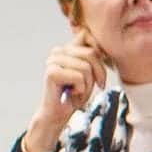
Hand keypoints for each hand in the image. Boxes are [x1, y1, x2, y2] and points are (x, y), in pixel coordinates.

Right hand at [22, 33, 108, 151]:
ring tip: (77, 90)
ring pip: (86, 67)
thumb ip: (92, 55)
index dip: (99, 56)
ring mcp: (53, 61)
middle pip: (92, 54)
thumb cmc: (76, 93)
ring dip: (88, 84)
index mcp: (67, 48)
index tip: (98, 73)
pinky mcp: (51, 72)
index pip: (89, 37)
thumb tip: (92, 37)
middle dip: (98, 73)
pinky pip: (79, 77)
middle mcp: (58, 51)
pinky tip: (71, 92)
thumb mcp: (91, 72)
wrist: (59, 114)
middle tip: (92, 86)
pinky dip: (81, 89)